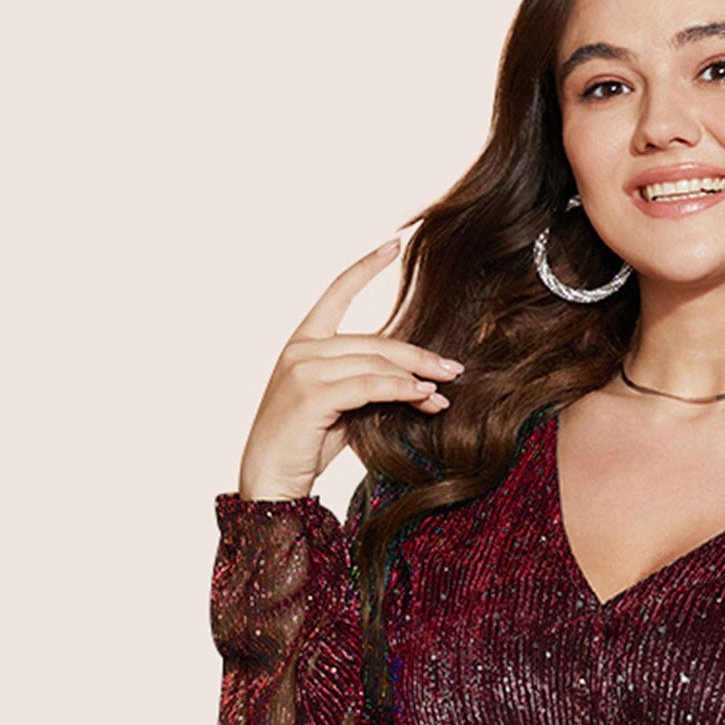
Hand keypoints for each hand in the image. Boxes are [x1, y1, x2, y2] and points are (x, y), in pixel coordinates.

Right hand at [236, 237, 462, 501]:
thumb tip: (424, 387)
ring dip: (416, 377)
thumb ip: (370, 387)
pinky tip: (424, 397)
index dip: (364, 268)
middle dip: (418, 355)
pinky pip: (369, 385)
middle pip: (374, 340)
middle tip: (453, 369)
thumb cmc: (305, 446)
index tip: (392, 244)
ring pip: (375, 362)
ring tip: (445, 390)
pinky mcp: (312, 394)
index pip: (336, 293)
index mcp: (303, 342)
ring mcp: (303, 368)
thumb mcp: (342, 409)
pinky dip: (400, 390)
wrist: (271, 480)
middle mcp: (301, 349)